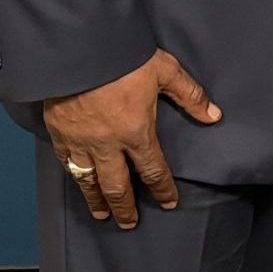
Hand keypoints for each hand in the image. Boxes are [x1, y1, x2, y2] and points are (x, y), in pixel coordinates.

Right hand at [43, 49, 221, 229]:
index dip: (162, 190)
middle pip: (118, 186)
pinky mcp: (59, 133)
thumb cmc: (123, 58)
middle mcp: (108, 144)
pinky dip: (74, 176)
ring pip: (88, 180)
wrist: (80, 48)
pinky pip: (66, 162)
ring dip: (96, 200)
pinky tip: (78, 181)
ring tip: (101, 214)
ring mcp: (80, 141)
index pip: (153, 171)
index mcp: (136, 132)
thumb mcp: (165, 71)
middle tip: (129, 222)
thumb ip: (190, 95)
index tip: (168, 203)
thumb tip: (213, 115)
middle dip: (125, 207)